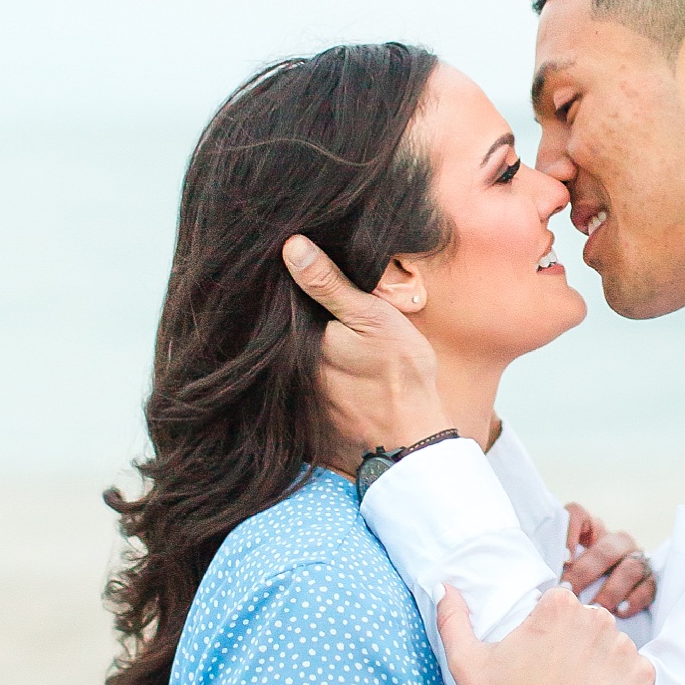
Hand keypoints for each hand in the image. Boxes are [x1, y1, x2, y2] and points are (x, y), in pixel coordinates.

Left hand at [281, 236, 449, 455]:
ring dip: (292, 339)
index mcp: (295, 337)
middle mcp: (281, 365)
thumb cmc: (397, 376)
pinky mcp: (295, 414)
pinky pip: (287, 379)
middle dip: (289, 309)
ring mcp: (285, 392)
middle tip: (313, 297)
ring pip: (284, 352)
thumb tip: (291, 245)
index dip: (287, 278)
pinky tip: (328, 364)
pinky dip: (297, 367)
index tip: (295, 258)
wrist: (408, 439)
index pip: (276, 297)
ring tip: (318, 328)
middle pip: (277, 326)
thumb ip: (328, 283)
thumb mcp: (371, 317)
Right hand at [437, 584, 653, 684]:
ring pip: (614, 647)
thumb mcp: (466, 662)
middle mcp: (595, 619)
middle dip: (578, 646)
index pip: (562, 605)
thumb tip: (445, 585)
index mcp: (557, 607)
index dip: (550, 633)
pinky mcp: (642, 679)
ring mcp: (622, 649)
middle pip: (590, 623)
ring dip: (602, 666)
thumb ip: (453, 618)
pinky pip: (638, 673)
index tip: (540, 661)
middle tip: (557, 683)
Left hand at [561, 503, 656, 619]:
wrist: (608, 608)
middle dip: (586, 572)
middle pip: (605, 549)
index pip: (578, 514)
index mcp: (589, 531)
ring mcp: (636, 558)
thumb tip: (543, 587)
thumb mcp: (563, 573)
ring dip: (611, 589)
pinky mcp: (651, 580)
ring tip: (596, 608)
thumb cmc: (577, 588)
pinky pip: (648, 586)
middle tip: (570, 592)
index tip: (562, 558)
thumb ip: (555, 572)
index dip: (570, 531)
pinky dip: (634, 599)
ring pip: (630, 566)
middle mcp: (615, 541)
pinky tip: (620, 612)